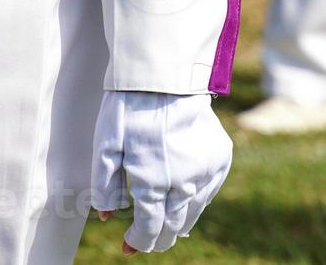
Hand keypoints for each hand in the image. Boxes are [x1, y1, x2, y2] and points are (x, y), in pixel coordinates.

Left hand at [92, 91, 232, 255]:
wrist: (165, 78)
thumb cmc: (127, 109)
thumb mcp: (105, 146)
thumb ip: (105, 185)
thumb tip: (105, 216)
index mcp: (152, 182)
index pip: (148, 227)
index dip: (138, 241)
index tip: (128, 247)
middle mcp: (184, 184)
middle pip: (173, 224)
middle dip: (158, 238)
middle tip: (147, 244)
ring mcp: (206, 172)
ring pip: (193, 211)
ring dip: (178, 224)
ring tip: (167, 232)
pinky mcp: (220, 158)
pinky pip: (208, 191)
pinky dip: (195, 202)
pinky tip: (186, 206)